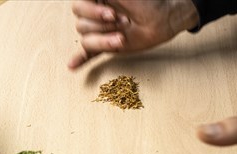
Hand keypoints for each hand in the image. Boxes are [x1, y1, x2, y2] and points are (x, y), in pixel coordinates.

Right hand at [68, 0, 198, 68]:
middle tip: (123, 23)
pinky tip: (72, 66)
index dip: (92, 12)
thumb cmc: (147, 2)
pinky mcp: (106, 46)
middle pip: (81, 25)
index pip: (79, 7)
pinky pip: (88, 54)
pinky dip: (80, 59)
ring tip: (122, 39)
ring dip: (104, 42)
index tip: (112, 14)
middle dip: (102, 27)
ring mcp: (100, 32)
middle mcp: (95, 15)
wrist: (164, 19)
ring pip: (86, 41)